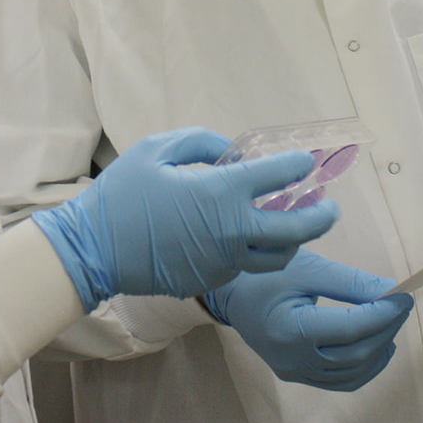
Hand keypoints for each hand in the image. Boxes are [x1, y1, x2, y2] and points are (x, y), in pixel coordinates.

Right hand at [33, 128, 339, 310]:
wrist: (93, 250)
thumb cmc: (122, 194)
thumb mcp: (157, 149)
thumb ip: (201, 143)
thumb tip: (232, 152)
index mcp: (221, 193)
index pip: (277, 176)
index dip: (296, 165)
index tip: (305, 160)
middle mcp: (232, 231)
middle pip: (297, 229)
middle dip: (321, 217)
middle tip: (330, 207)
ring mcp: (224, 261)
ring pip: (277, 257)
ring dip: (294, 241)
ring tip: (297, 227)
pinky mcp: (212, 280)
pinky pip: (245, 266)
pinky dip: (256, 252)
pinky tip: (248, 238)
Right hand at [203, 249, 412, 391]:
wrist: (231, 297)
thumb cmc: (265, 276)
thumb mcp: (306, 269)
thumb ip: (349, 282)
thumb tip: (390, 290)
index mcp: (291, 330)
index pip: (350, 328)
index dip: (383, 313)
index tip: (403, 295)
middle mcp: (293, 359)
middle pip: (355, 354)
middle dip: (386, 329)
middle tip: (402, 305)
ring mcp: (295, 372)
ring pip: (352, 373)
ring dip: (380, 349)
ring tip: (392, 322)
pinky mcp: (298, 376)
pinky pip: (341, 381)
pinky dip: (365, 366)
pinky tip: (377, 346)